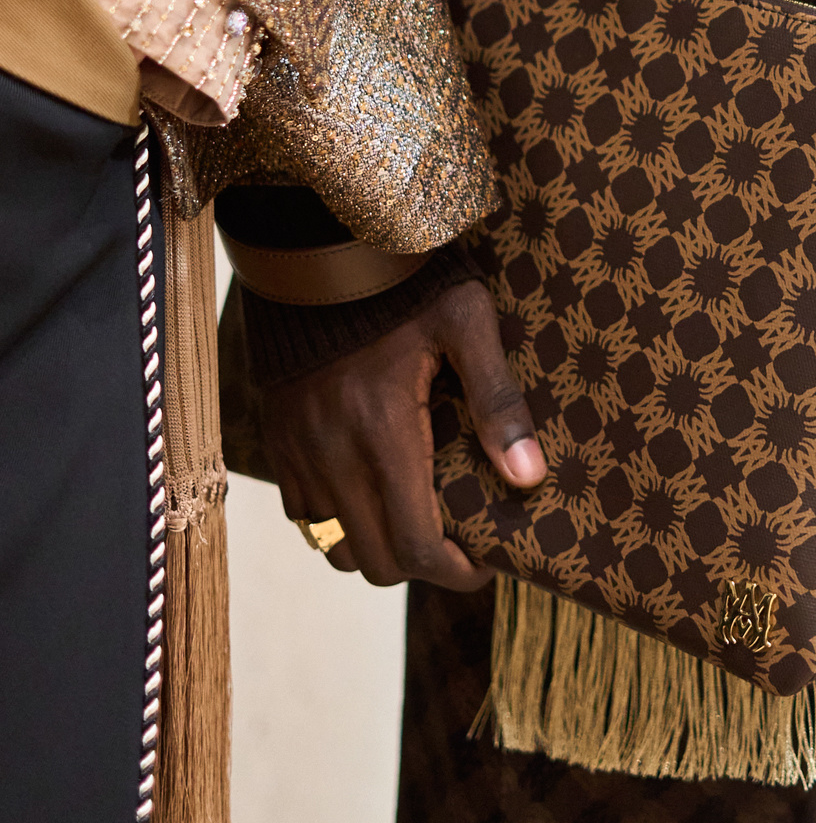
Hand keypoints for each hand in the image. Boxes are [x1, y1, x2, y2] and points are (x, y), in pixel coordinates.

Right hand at [259, 277, 545, 588]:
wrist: (315, 249)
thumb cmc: (403, 283)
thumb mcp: (465, 324)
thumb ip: (497, 399)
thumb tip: (529, 476)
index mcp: (383, 433)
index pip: (416, 548)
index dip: (457, 572)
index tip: (488, 560)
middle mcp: (333, 456)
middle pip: (377, 563)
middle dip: (425, 566)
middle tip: (461, 540)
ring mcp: (299, 453)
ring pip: (336, 548)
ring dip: (379, 548)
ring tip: (417, 518)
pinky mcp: (278, 441)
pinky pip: (304, 516)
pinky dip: (340, 521)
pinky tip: (373, 490)